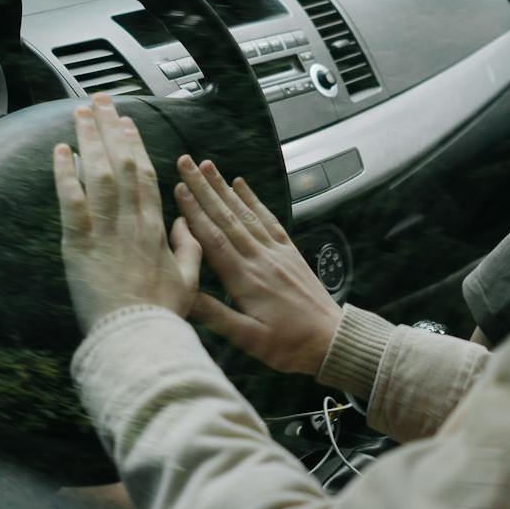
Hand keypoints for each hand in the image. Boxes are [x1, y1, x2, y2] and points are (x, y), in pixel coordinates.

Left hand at [53, 94, 201, 332]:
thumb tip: (187, 226)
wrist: (137, 338)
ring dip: (89, 140)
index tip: (127, 122)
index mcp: (156, 228)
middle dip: (110, 129)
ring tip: (80, 112)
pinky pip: (72, 200)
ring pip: (98, 173)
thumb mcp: (188, 283)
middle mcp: (132, 221)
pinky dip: (65, 173)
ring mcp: (106, 230)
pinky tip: (60, 150)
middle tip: (99, 101)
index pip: (145, 175)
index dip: (135, 145)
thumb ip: (189, 250)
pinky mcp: (80, 244)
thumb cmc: (161, 316)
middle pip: (121, 163)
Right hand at [173, 155, 341, 374]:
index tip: (177, 188)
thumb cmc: (288, 345)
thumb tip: (182, 293)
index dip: (194, 212)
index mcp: (245, 279)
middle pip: (226, 217)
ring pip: (246, 213)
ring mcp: (276, 252)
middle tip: (186, 162)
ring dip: (225, 187)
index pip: (214, 238)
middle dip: (203, 188)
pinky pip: (269, 219)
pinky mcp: (290, 252)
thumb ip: (214, 315)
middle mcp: (260, 259)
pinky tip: (243, 184)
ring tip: (208, 165)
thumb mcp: (247, 339)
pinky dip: (254, 199)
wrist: (331, 341)